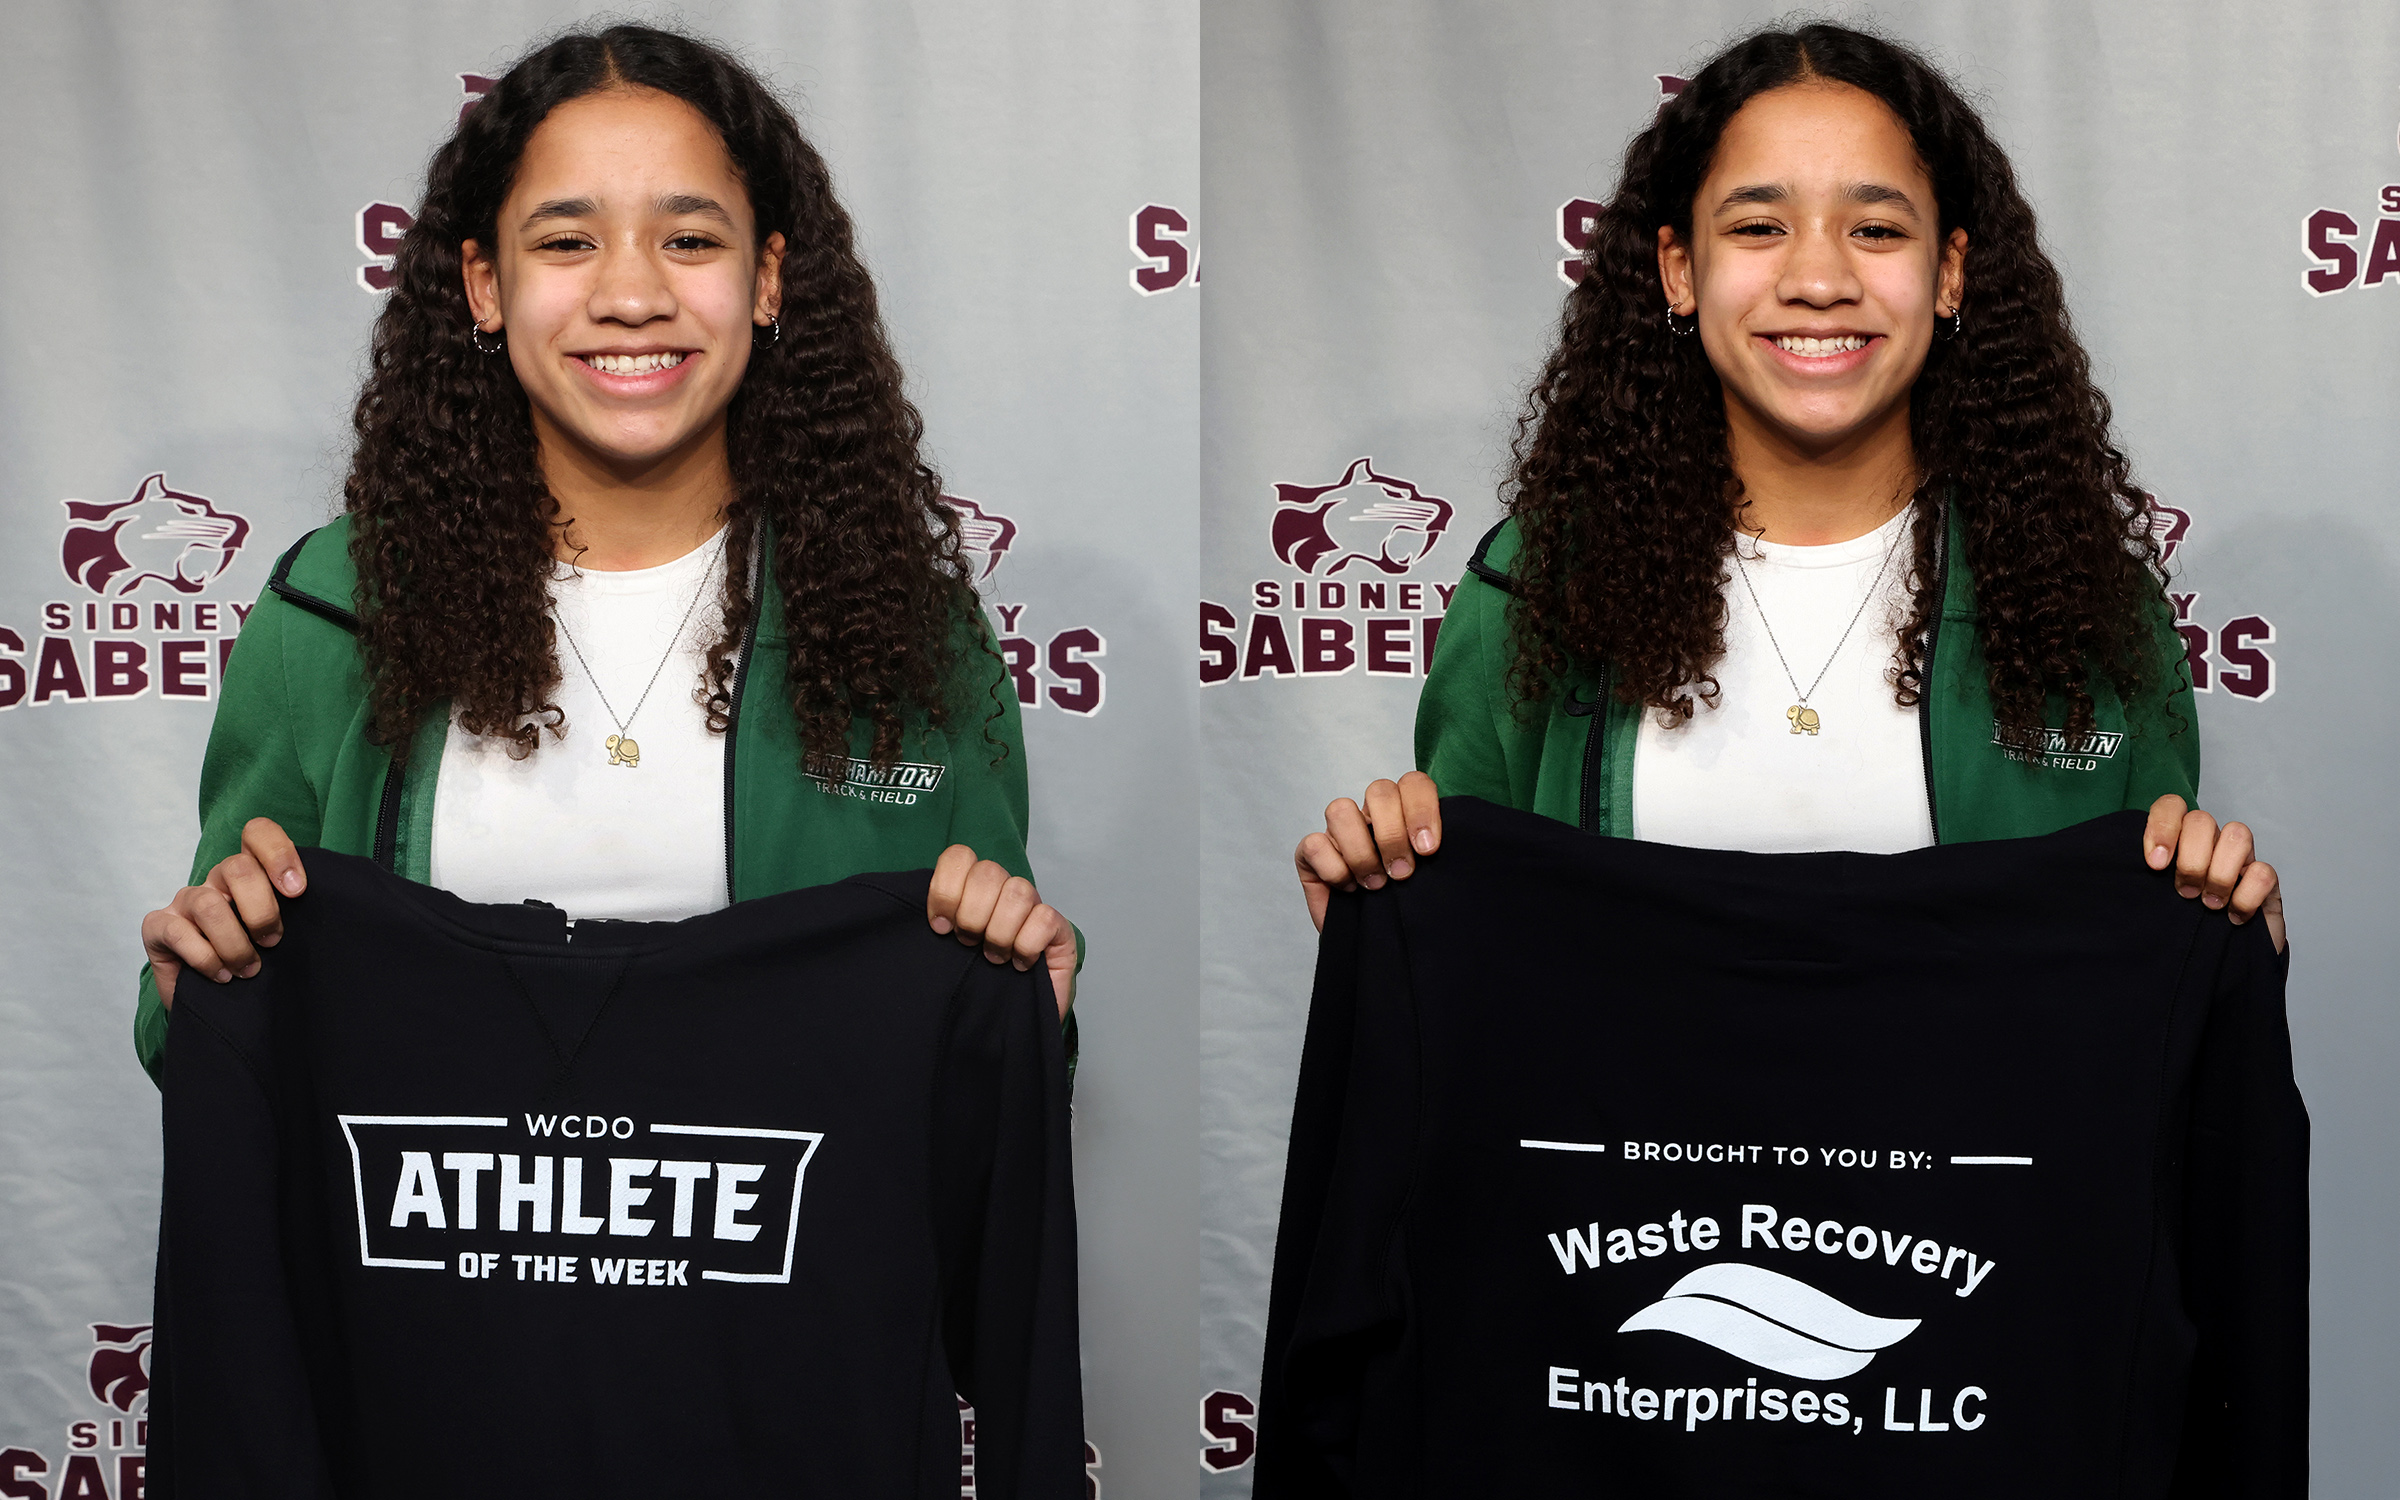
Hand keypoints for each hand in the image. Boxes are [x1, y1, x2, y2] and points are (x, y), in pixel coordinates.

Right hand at [140, 817, 306, 1008]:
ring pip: (210, 905)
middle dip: (262, 911)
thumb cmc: (259, 957)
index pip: (258, 833)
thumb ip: (301, 913)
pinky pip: (179, 933)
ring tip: (249, 970)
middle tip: (273, 942)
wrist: (216, 995)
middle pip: (238, 868)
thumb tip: (334, 911)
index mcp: (251, 871)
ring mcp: (186, 900)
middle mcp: (217, 879)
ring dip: (235, 944)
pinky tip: (221, 976)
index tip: (298, 891)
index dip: (279, 853)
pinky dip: (206, 959)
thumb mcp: (285, 932)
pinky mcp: (159, 926)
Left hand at [927, 845, 1075, 1017]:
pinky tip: (1020, 964)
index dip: (946, 888)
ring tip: (993, 958)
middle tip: (968, 944)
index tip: (939, 927)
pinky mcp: (1060, 930)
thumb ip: (935, 928)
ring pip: (1018, 891)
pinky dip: (1026, 944)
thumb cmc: (979, 987)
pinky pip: (1045, 918)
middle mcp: (1004, 893)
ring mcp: (1034, 909)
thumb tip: (920, 919)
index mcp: (974, 891)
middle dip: (972, 914)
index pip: (960, 857)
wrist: (1012, 1023)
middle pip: (989, 871)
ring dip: (999, 931)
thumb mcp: (946, 956)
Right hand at [1294, 770, 1441, 931]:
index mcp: (1405, 813)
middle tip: (1403, 873)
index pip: (1413, 784)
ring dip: (1361, 850)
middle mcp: (1371, 816)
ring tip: (1376, 884)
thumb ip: (1440, 858)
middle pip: (1379, 791)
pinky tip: (1350, 889)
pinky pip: (1313, 843)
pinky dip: (1334, 868)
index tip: (1428, 850)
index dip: (1421, 809)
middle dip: (1392, 834)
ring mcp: (1339, 832)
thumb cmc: (1406, 909)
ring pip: (1340, 809)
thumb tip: (1450, 848)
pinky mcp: (1312, 854)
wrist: (1378, 945)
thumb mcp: (1431, 881)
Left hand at [2143, 794, 2284, 952]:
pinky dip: (2246, 895)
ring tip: (2208, 904)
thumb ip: (2137, 881)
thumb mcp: (2148, 900)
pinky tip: (2233, 917)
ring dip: (2220, 872)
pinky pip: (2264, 872)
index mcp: (2178, 840)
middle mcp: (2209, 843)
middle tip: (2184, 893)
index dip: (2162, 827)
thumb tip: (2115, 875)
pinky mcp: (2264, 882)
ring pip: (2238, 833)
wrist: (2213, 959)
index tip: (2155, 865)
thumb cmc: (2176, 924)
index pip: (2171, 806)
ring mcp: (2239, 860)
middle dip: (2191, 858)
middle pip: (2202, 820)